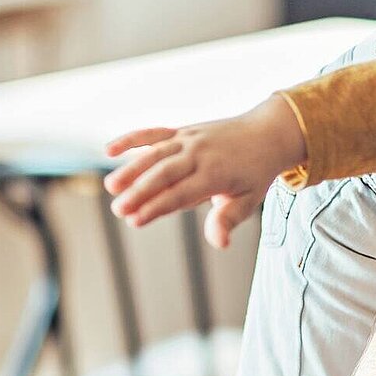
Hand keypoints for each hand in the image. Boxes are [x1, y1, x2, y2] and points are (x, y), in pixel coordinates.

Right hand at [102, 94, 307, 247]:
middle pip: (164, 173)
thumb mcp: (250, 200)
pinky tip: (109, 150)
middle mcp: (200, 154)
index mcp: (216, 173)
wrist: (266, 133)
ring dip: (131, 168)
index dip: (157, 207)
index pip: (181, 193)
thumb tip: (219, 243)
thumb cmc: (255, 174)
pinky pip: (154, 133)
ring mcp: (189, 140)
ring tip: (110, 187)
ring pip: (155, 153)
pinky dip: (132, 139)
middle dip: (140, 191)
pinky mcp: (182, 132)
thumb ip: (228, 219)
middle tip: (118, 210)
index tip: (135, 221)